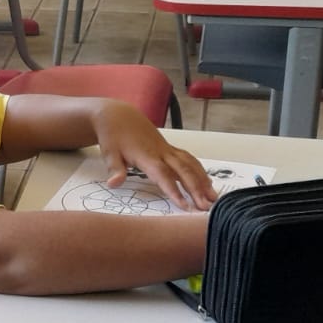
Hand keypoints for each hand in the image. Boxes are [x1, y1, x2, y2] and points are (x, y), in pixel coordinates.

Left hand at [92, 102, 215, 210]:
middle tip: (206, 206)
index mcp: (146, 155)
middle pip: (183, 170)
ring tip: (213, 197)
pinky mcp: (169, 148)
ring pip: (190, 164)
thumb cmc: (113, 136)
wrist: (118, 116)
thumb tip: (113, 184)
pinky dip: (199, 170)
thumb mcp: (109, 152)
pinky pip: (189, 159)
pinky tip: (207, 182)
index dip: (174, 190)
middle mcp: (161, 152)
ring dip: (203, 180)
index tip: (184, 205)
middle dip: (196, 188)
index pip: (163, 175)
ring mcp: (167, 149)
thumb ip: (115, 169)